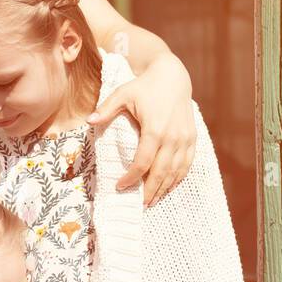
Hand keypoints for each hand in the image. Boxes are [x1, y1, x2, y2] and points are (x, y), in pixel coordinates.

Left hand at [87, 55, 196, 207]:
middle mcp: (172, 137)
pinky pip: (187, 164)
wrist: (173, 76)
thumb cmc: (144, 86)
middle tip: (140, 204)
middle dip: (150, 190)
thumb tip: (89, 121)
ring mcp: (184, 139)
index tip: (120, 186)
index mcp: (154, 129)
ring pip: (176, 171)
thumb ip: (106, 109)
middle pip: (161, 172)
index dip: (131, 178)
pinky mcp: (192, 138)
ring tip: (153, 200)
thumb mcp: (122, 94)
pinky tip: (169, 187)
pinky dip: (178, 178)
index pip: (142, 162)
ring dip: (164, 188)